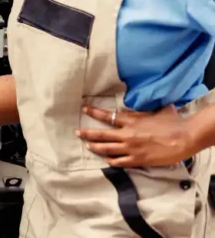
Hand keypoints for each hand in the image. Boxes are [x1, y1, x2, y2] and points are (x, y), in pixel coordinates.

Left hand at [76, 105, 197, 167]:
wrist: (184, 137)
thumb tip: (148, 99)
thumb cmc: (173, 122)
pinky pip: (120, 162)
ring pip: (107, 149)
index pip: (108, 116)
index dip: (94, 112)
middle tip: (77, 132)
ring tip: (87, 146)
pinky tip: (106, 160)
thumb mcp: (157, 110)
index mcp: (131, 120)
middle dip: (87, 133)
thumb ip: (147, 107)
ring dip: (95, 147)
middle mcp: (127, 134)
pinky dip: (111, 161)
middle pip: (102, 134)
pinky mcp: (138, 160)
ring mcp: (131, 148)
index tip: (84, 109)